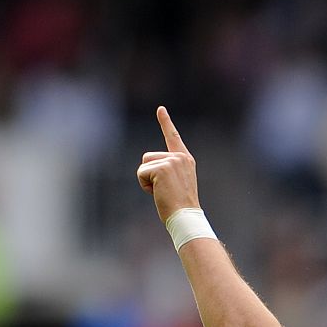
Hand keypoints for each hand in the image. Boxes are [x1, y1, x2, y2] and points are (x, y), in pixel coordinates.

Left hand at [136, 106, 200, 222]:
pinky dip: (145, 186)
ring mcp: (171, 161)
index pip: (173, 137)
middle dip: (150, 174)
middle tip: (165, 191)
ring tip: (162, 192)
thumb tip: (150, 173)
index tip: (160, 109)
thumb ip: (166, 171)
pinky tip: (158, 193)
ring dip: (147, 180)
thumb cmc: (180, 207)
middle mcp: (180, 157)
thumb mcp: (176, 184)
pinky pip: (141, 173)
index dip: (165, 122)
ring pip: (144, 164)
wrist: (186, 217)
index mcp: (185, 160)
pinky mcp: (162, 168)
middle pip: (149, 157)